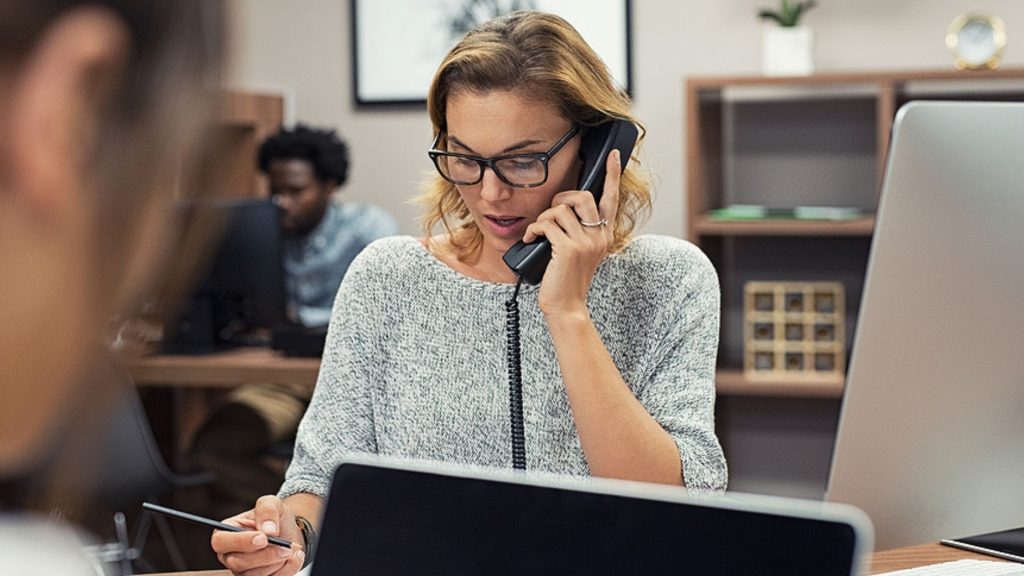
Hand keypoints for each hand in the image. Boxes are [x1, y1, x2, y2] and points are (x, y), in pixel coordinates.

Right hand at [212, 495, 305, 575]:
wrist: (288, 532)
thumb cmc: (273, 518)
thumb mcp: (271, 503)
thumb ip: (267, 510)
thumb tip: (268, 530)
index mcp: (225, 533)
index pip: (220, 541)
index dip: (241, 541)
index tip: (263, 538)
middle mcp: (230, 554)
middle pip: (237, 563)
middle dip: (265, 556)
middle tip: (285, 547)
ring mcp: (242, 570)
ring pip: (254, 575)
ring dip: (277, 563)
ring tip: (290, 549)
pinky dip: (286, 570)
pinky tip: (294, 557)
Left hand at [522, 150, 621, 317]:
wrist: (566, 307)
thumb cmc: (567, 279)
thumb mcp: (582, 253)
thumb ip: (580, 231)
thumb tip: (563, 208)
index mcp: (605, 235)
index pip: (612, 199)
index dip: (612, 175)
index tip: (613, 155)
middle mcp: (599, 237)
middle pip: (582, 196)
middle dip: (560, 198)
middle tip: (551, 214)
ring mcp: (585, 243)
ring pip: (560, 210)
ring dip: (543, 218)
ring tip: (538, 233)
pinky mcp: (568, 249)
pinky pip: (546, 224)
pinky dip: (533, 230)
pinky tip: (529, 240)